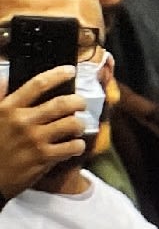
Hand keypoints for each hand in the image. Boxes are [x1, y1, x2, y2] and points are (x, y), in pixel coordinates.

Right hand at [0, 66, 86, 199]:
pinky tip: (75, 145)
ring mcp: (34, 140)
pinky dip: (78, 145)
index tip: (70, 71)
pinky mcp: (43, 158)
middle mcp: (22, 121)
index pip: (37, 84)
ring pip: (71, 124)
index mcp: (8, 108)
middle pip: (62, 104)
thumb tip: (4, 78)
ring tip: (78, 126)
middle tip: (81, 104)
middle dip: (78, 101)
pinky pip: (72, 146)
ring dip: (80, 124)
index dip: (57, 75)